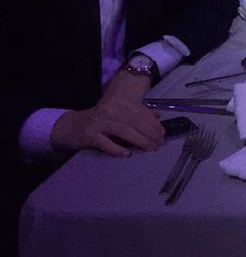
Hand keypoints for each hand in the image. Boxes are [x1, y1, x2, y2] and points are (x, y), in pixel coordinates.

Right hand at [50, 70, 165, 157]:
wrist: (70, 126)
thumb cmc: (100, 120)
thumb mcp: (119, 113)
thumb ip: (137, 113)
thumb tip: (158, 116)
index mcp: (119, 102)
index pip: (141, 113)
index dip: (154, 124)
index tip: (163, 134)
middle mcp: (110, 109)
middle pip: (135, 121)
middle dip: (150, 133)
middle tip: (159, 144)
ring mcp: (99, 122)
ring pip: (123, 131)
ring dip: (139, 141)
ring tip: (150, 148)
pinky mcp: (89, 135)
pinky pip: (105, 143)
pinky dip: (117, 148)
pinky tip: (127, 154)